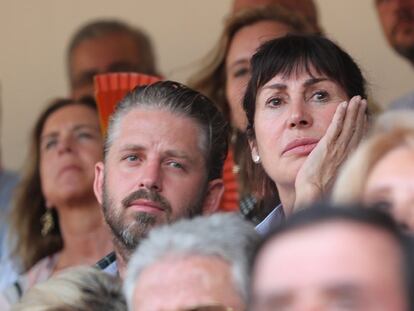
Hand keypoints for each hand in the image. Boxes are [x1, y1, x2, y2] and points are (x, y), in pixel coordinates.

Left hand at [292, 96, 367, 213]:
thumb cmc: (318, 188)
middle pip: (356, 128)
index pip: (357, 138)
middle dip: (359, 113)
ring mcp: (337, 148)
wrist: (313, 192)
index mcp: (349, 159)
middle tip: (361, 101)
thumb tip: (332, 161)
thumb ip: (335, 164)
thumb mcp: (332, 175)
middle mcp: (347, 152)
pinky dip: (340, 115)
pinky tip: (342, 105)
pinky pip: (335, 127)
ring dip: (352, 110)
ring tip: (355, 99)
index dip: (361, 124)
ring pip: (348, 125)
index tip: (363, 114)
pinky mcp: (327, 146)